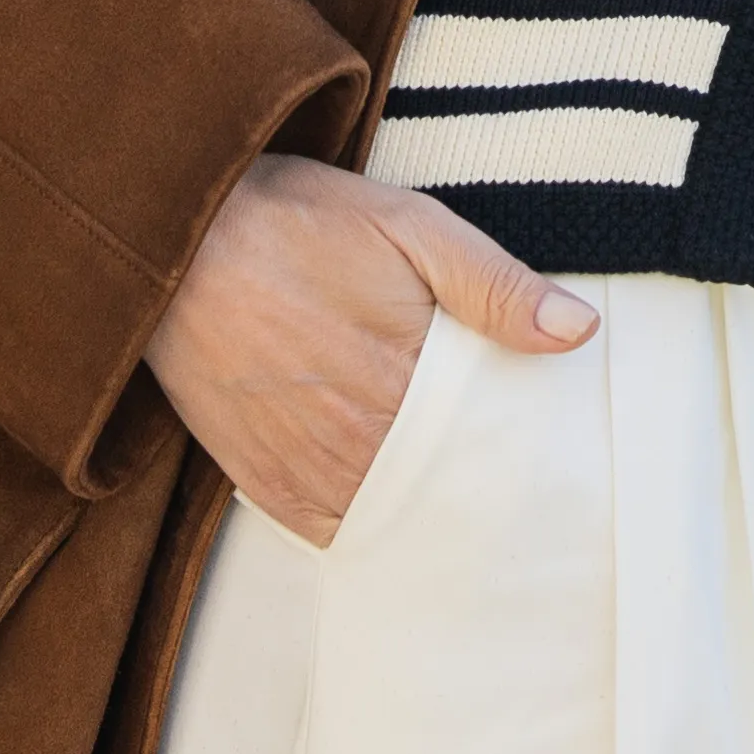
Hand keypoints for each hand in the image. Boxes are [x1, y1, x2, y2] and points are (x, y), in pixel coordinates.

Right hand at [145, 155, 595, 546]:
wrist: (176, 242)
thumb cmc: (297, 222)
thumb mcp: (409, 226)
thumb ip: (494, 285)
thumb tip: (578, 331)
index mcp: (403, 383)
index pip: (490, 453)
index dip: (520, 455)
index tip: (547, 455)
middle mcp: (354, 443)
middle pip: (445, 494)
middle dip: (478, 486)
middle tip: (507, 474)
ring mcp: (304, 471)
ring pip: (393, 520)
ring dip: (424, 507)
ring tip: (452, 484)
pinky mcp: (262, 483)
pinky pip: (332, 531)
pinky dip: (365, 520)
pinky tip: (384, 491)